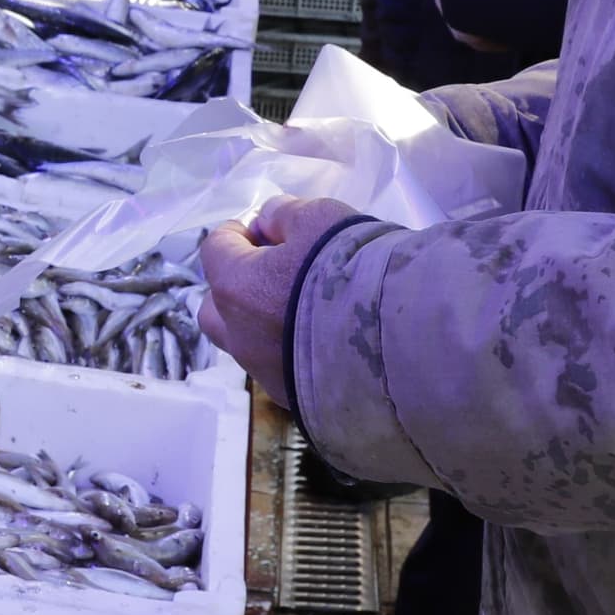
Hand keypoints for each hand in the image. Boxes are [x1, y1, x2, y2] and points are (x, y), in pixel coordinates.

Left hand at [197, 195, 367, 402]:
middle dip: (233, 285)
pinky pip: (277, 369)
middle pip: (216, 308)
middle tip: (268, 272)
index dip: (235, 234)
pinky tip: (320, 342)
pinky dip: (287, 352)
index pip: (215, 250)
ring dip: (258, 323)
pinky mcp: (294, 399)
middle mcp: (240, 335)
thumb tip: (268, 221)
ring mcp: (265, 372)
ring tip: (297, 311)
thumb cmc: (352, 269)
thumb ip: (285, 215)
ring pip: (244, 344)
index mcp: (236, 287)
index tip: (260, 229)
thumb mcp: (320, 218)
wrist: (398, 340)